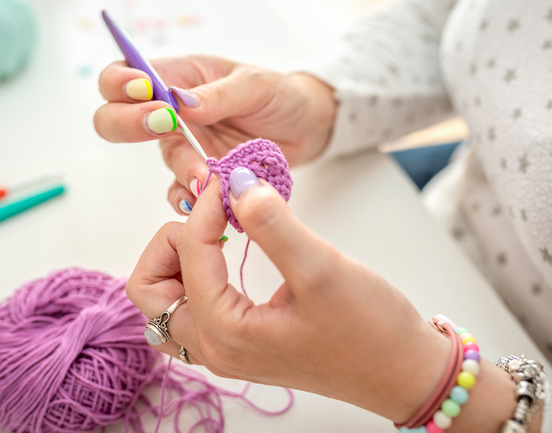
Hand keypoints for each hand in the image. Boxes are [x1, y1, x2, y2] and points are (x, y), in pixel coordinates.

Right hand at [94, 56, 335, 214]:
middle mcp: (173, 112)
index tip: (145, 93)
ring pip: (163, 159)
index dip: (120, 83)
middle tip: (163, 126)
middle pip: (116, 119)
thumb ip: (218, 95)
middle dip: (128, 124)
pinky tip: (206, 200)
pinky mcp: (203, 175)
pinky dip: (191, 199)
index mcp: (179, 77)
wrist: (309, 127)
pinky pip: (183, 192)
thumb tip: (181, 104)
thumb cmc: (280, 95)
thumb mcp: (255, 84)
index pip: (125, 75)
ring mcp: (187, 146)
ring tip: (207, 175)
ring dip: (181, 167)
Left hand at [126, 169, 450, 422]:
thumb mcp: (322, 269)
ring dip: (178, 260)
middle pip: (149, 287)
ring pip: (164, 301)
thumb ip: (273, 224)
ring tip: (218, 235)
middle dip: (172, 242)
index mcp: (225, 333)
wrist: (402, 371)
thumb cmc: (370, 330)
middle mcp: (214, 348)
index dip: (207, 208)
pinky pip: (190, 308)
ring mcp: (223, 350)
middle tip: (213, 218)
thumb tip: (237, 183)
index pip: (188, 254)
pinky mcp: (238, 344)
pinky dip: (196, 276)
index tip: (234, 180)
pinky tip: (230, 256)